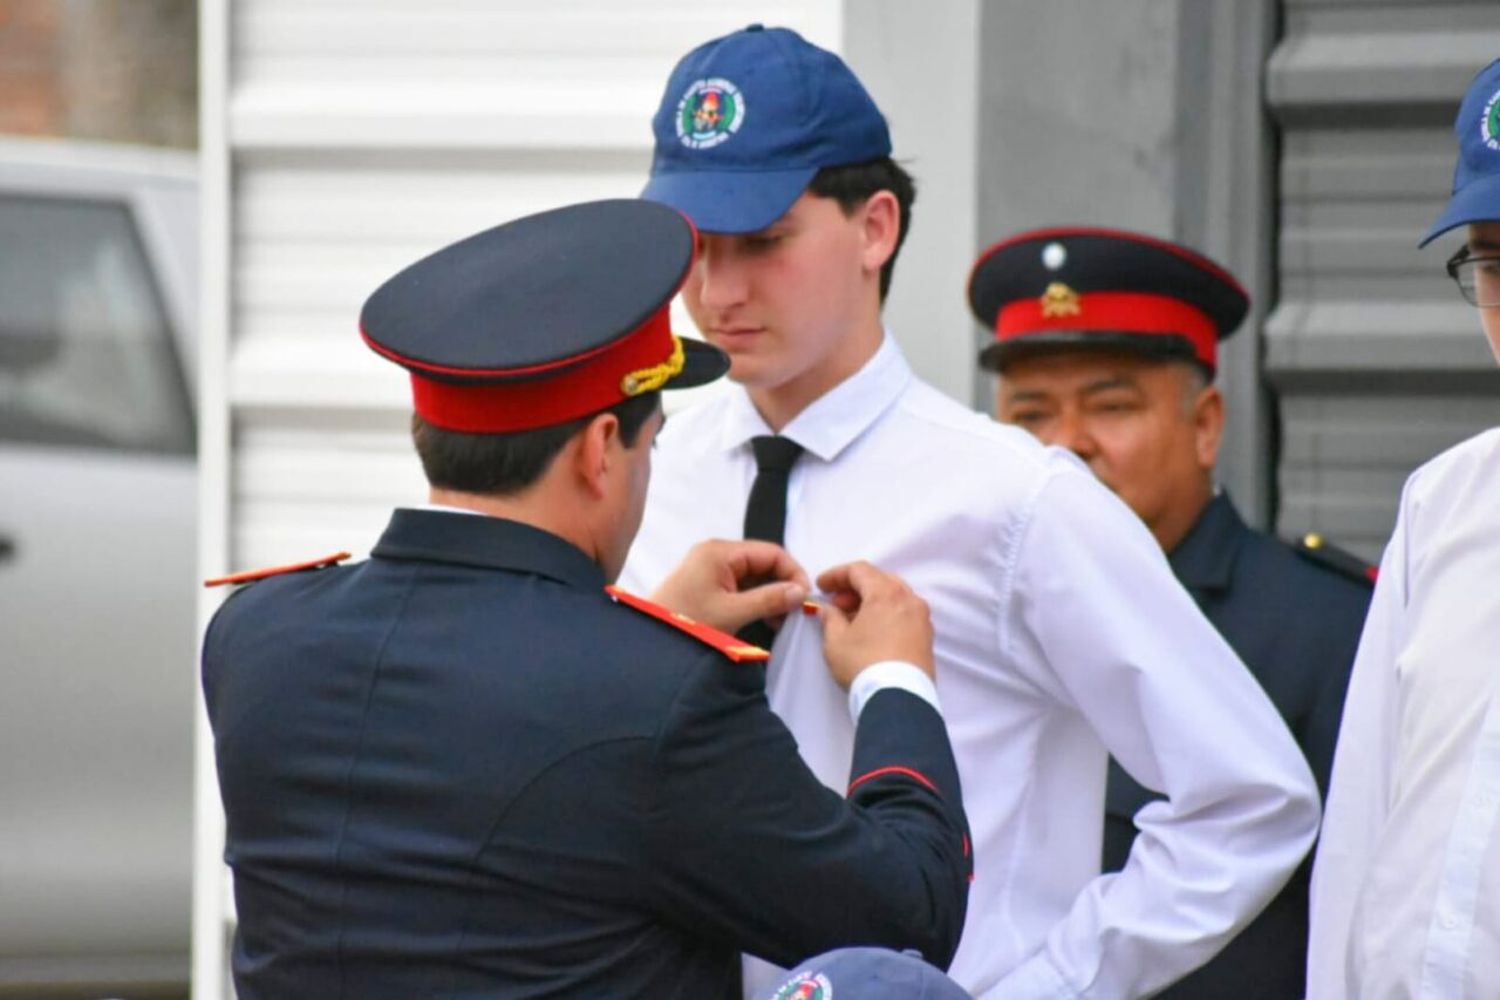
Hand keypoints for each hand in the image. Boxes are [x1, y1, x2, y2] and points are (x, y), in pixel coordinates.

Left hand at [651, 540, 810, 633]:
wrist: (650, 643)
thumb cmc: (686, 623)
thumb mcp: (731, 613)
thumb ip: (768, 600)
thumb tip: (801, 592)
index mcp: (720, 551)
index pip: (771, 552)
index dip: (793, 572)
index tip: (806, 597)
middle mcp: (717, 554)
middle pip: (763, 563)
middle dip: (783, 585)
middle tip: (798, 612)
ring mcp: (712, 569)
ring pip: (755, 577)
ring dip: (772, 596)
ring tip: (783, 620)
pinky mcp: (710, 585)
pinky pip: (742, 587)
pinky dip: (758, 601)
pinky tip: (768, 620)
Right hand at [816, 561, 934, 688]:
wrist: (898, 699)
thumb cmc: (864, 664)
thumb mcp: (836, 641)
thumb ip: (829, 618)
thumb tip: (827, 609)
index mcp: (886, 593)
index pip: (859, 571)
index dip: (836, 575)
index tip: (821, 586)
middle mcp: (909, 599)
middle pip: (880, 580)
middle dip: (855, 588)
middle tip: (836, 603)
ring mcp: (922, 618)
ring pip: (894, 597)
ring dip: (871, 601)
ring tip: (852, 619)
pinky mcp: (927, 637)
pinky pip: (904, 614)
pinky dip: (886, 614)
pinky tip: (871, 631)